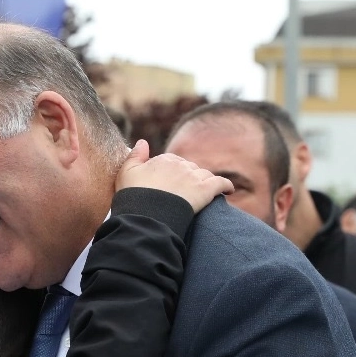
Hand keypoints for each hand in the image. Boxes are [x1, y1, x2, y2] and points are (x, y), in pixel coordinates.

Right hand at [116, 139, 232, 211]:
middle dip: (188, 178)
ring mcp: (194, 177)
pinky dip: (226, 186)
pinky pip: (221, 184)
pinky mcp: (205, 190)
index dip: (172, 173)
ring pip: (204, 175)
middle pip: (190, 168)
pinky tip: (229, 191)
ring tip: (204, 191)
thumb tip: (143, 141)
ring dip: (205, 181)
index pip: (173, 162)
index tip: (170, 185)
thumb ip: (135, 155)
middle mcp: (181, 164)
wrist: (146, 215)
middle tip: (185, 192)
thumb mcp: (126, 172)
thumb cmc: (133, 195)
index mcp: (164, 159)